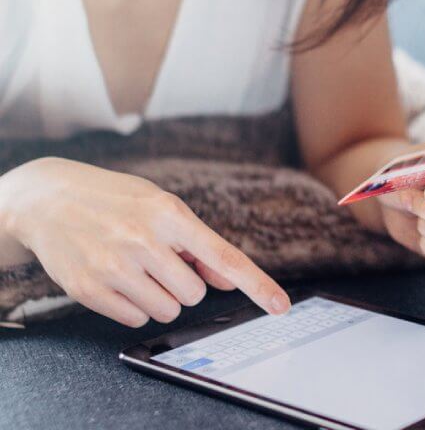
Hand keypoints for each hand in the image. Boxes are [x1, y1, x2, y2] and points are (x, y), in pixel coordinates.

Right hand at [1, 157, 290, 326]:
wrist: (50, 199)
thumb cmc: (114, 198)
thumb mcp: (158, 204)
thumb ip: (195, 242)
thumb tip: (224, 281)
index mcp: (168, 212)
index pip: (222, 256)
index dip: (257, 284)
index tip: (280, 306)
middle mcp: (143, 240)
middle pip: (195, 293)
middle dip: (184, 282)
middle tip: (160, 260)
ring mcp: (115, 267)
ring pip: (168, 309)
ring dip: (160, 296)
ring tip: (136, 267)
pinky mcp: (90, 290)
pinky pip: (136, 320)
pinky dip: (134, 306)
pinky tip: (117, 278)